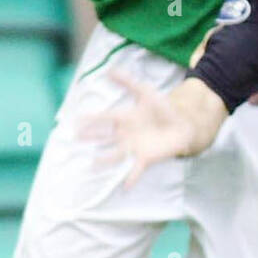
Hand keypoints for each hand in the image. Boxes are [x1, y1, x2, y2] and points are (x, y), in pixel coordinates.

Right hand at [79, 71, 194, 186]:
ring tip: (93, 163)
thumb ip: (127, 82)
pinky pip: (135, 170)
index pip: (104, 118)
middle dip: (91, 138)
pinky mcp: (145, 158)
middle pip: (104, 137)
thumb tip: (108, 69)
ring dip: (104, 160)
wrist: (182, 123)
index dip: (90, 119)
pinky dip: (129, 179)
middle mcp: (126, 134)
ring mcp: (134, 147)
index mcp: (125, 118)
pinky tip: (123, 187)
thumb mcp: (145, 92)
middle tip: (75, 139)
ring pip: (115, 154)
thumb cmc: (163, 108)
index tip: (75, 121)